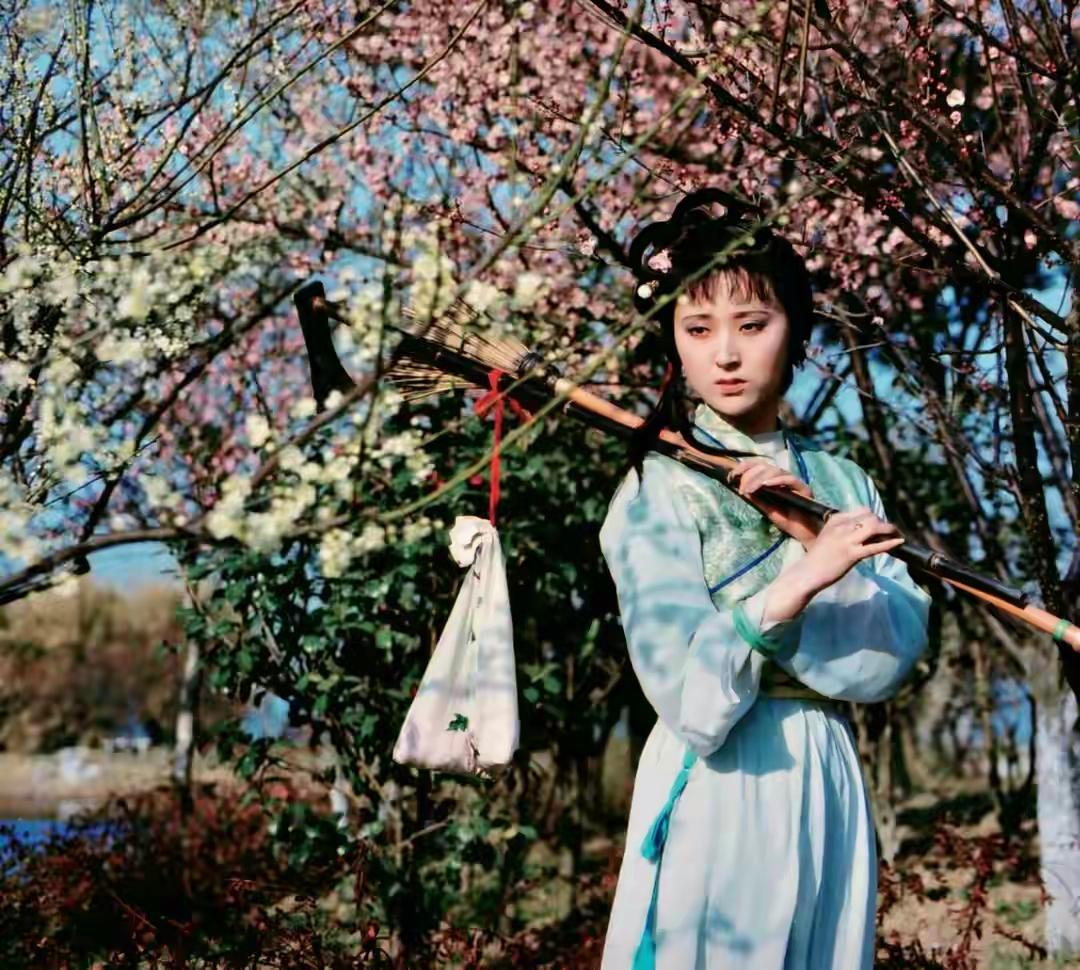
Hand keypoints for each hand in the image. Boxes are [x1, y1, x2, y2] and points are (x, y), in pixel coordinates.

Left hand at [729, 457, 820, 548]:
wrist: (805, 533)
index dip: (744, 467)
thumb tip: (742, 489)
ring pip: (775, 470)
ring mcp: (794, 482)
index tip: (731, 476)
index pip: (758, 465)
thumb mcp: (766, 509)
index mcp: (773, 480)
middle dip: (749, 475)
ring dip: (759, 478)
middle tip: (741, 488)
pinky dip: (777, 480)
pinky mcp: (804, 489)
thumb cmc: (787, 520)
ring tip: (750, 489)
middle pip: (764, 466)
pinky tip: (766, 486)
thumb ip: (756, 498)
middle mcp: (783, 478)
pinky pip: (790, 479)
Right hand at [788, 506, 905, 598]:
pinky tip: (899, 542)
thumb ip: (843, 531)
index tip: (879, 525)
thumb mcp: (828, 536)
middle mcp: (842, 526)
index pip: (861, 511)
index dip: (874, 517)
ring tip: (897, 535)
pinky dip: (890, 543)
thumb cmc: (817, 558)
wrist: (807, 573)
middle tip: (890, 532)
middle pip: (870, 516)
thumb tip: (862, 531)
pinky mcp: (852, 554)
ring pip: (874, 527)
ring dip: (889, 530)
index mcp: (835, 520)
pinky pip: (875, 546)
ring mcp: (847, 540)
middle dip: (883, 523)